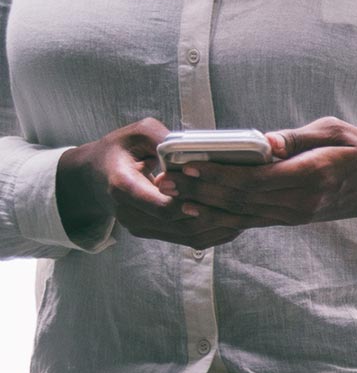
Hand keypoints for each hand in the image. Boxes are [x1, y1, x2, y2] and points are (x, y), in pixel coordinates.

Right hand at [56, 119, 243, 249]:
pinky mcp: (152, 232)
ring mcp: (141, 226)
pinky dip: (212, 232)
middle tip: (245, 202)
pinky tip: (235, 222)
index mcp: (123, 187)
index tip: (215, 190)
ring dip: (218, 226)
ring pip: (186, 235)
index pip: (161, 206)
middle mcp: (130, 213)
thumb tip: (191, 144)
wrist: (94, 177)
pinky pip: (186, 239)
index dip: (191, 202)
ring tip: (247, 212)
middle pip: (180, 224)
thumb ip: (161, 138)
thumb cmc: (119, 149)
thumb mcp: (136, 133)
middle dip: (214, 214)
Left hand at [166, 117, 356, 229]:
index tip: (190, 163)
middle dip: (200, 189)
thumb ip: (296, 137)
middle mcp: (301, 202)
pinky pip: (249, 221)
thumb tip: (262, 141)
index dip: (219, 174)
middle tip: (166, 178)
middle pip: (241, 199)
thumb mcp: (334, 131)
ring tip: (171, 193)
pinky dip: (220, 215)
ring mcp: (294, 216)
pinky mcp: (289, 220)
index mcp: (313, 176)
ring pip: (240, 214)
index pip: (256, 179)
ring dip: (203, 204)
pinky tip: (196, 208)